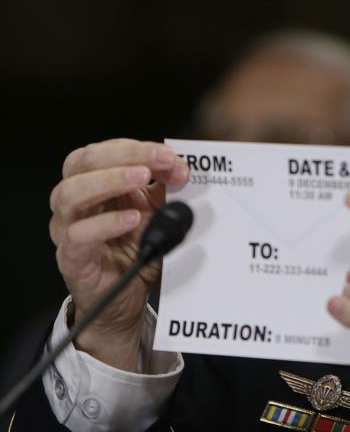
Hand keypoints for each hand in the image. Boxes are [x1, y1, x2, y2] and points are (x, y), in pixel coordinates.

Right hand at [49, 139, 189, 369]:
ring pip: (70, 194)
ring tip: (141, 179)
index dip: (137, 149)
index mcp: (93, 183)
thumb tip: (182, 167)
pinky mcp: (72, 257)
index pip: (104, 151)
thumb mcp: (157, 212)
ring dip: (109, 181)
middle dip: (124, 155)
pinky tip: (132, 219)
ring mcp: (68, 229)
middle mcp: (75, 202)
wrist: (127, 298)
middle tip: (159, 161)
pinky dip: (106, 223)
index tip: (171, 156)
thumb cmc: (135, 249)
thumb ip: (166, 189)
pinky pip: (80, 236)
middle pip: (82, 162)